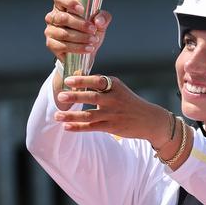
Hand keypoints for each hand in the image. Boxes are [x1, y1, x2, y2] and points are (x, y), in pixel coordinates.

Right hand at [44, 0, 111, 61]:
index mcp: (63, 5)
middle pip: (63, 18)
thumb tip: (99, 21)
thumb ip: (103, 17)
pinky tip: (87, 48)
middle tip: (93, 29)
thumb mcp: (100, 22)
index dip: (69, 2)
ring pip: (63, 33)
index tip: (82, 9)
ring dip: (81, 37)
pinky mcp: (51, 44)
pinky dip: (77, 48)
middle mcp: (54, 16)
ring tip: (93, 40)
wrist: (87, 50)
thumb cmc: (90, 31)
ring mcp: (50, 30)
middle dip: (80, 24)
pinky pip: (62, 46)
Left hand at [55, 74, 171, 145]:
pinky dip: (78, 127)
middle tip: (60, 96)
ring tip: (57, 115)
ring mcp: (113, 114)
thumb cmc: (128, 102)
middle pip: (92, 97)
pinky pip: (92, 127)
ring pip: (89, 115)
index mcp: (114, 86)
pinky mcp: (112, 127)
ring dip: (72, 116)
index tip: (68, 80)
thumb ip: (100, 85)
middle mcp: (114, 99)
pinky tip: (66, 127)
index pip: (97, 81)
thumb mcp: (118, 89)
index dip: (82, 80)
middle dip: (75, 97)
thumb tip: (77, 77)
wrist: (149, 119)